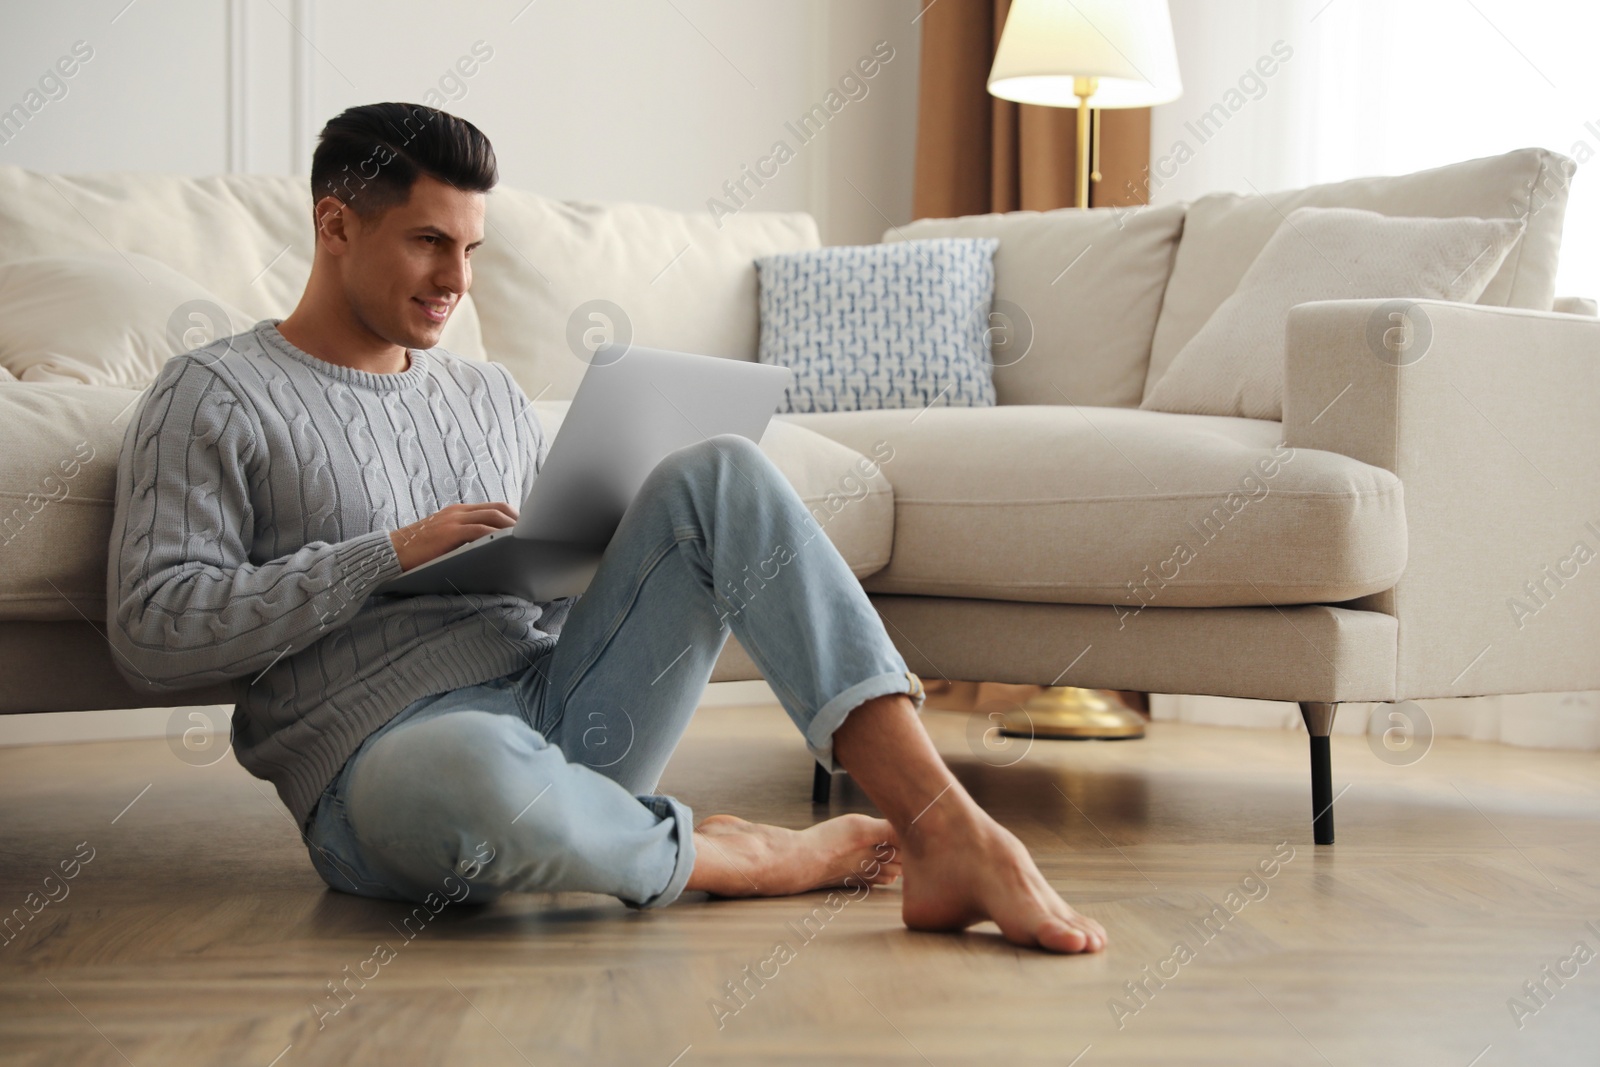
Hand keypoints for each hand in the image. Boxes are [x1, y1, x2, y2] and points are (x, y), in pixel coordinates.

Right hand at [389, 502, 517, 571]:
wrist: (390, 552)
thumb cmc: (417, 551)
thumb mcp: (443, 538)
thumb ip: (463, 537)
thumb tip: (487, 549)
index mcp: (457, 511)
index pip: (493, 507)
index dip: (513, 515)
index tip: (526, 528)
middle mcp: (458, 512)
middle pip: (498, 509)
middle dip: (519, 521)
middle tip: (532, 534)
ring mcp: (453, 520)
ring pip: (492, 517)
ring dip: (512, 528)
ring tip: (526, 539)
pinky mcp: (449, 532)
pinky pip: (479, 530)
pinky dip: (496, 535)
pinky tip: (507, 544)